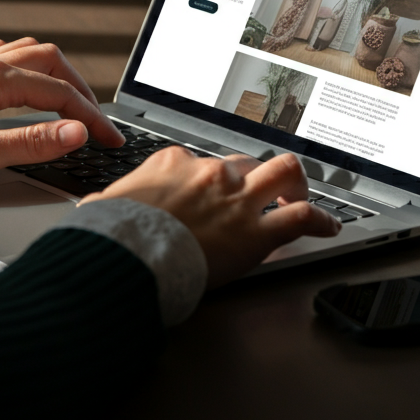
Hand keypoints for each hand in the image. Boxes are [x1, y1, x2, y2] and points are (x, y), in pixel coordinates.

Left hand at [0, 37, 123, 187]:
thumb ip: (35, 142)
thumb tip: (78, 133)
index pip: (61, 94)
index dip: (92, 118)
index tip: (110, 140)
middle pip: (52, 62)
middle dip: (81, 90)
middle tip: (96, 121)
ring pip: (31, 54)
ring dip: (58, 73)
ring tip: (73, 100)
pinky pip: (6, 57)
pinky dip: (30, 66)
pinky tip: (29, 77)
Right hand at [82, 147, 341, 286]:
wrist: (129, 260)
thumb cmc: (113, 238)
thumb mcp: (100, 208)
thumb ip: (104, 202)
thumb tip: (91, 207)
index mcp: (172, 163)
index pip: (198, 160)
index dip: (206, 179)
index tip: (208, 193)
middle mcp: (210, 173)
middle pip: (244, 163)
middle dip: (250, 180)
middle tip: (255, 196)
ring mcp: (236, 200)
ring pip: (284, 171)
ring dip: (295, 182)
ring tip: (299, 194)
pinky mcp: (255, 232)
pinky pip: (301, 218)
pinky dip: (320, 220)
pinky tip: (328, 227)